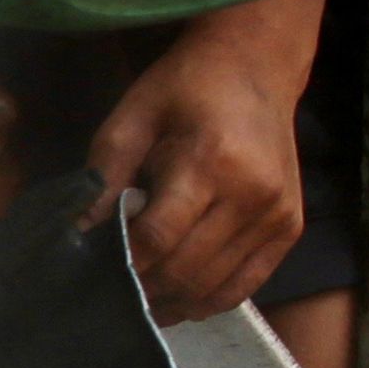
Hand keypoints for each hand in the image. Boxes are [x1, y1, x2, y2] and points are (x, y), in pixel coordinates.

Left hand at [78, 0, 320, 323]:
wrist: (256, 65)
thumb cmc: (185, 87)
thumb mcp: (132, 117)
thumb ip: (105, 175)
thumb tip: (79, 232)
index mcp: (210, 161)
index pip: (158, 236)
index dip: (123, 261)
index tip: (95, 270)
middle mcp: (252, 194)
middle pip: (187, 269)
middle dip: (144, 287)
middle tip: (110, 292)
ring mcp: (277, 214)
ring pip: (215, 287)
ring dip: (172, 302)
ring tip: (139, 301)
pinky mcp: (290, 227)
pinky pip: (245, 285)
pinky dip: (208, 300)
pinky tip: (178, 300)